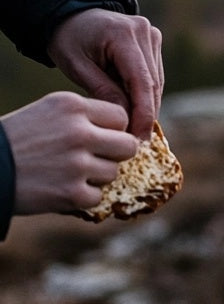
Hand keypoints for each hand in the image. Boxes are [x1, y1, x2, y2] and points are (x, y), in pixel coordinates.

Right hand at [1, 92, 138, 215]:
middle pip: (128, 145)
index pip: (121, 117)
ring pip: (113, 172)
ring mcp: (77, 164)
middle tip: (93, 159)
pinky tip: (60, 189)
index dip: (114, 130)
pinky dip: (82, 197)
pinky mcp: (72, 193)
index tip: (101, 138)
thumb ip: (84, 117)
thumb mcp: (47, 112)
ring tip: (67, 173)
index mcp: (72, 106)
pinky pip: (97, 196)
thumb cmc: (16, 140)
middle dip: (114, 154)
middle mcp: (79, 132)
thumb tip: (124, 131)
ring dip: (95, 177)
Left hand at [48, 9, 163, 137]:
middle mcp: (145, 32)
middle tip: (135, 142)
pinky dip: (145, 94)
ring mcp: (152, 35)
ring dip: (147, 106)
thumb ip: (102, 90)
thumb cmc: (69, 39)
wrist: (72, 14)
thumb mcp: (77, 66)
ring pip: (156, 82)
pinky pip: (154, 75)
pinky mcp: (154, 42)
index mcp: (124, 35)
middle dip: (146, 114)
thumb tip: (125, 118)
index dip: (143, 113)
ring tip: (133, 130)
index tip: (139, 138)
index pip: (142, 81)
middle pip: (153, 83)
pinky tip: (134, 112)